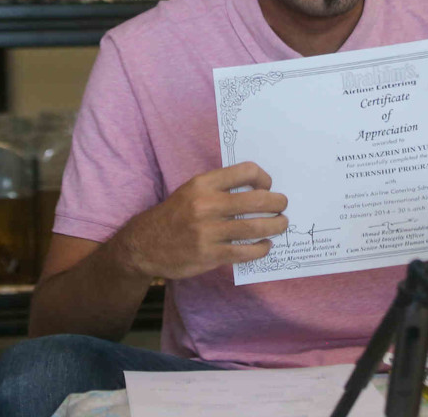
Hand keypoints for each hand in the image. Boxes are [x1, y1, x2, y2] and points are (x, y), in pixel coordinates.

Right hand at [121, 162, 288, 279]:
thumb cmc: (175, 214)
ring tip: (282, 224)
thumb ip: (220, 187)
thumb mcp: (191, 191)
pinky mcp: (209, 255)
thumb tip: (258, 188)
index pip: (245, 171)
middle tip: (283, 206)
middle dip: (277, 203)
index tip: (267, 186)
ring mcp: (207, 232)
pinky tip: (265, 245)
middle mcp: (206, 205)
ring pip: (254, 228)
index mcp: (203, 184)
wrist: (144, 244)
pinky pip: (244, 252)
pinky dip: (261, 248)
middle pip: (256, 200)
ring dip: (275, 226)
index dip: (263, 178)